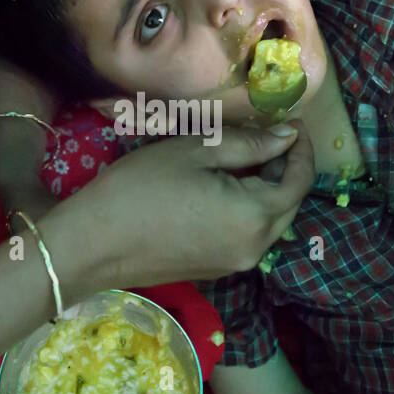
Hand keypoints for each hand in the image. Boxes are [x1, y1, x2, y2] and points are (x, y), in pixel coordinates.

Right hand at [44, 121, 313, 293]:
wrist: (92, 244)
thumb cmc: (141, 188)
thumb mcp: (196, 151)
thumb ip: (249, 144)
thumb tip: (286, 137)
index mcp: (255, 216)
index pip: (299, 181)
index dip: (301, 149)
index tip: (292, 123)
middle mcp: (255, 248)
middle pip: (289, 205)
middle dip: (287, 169)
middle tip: (269, 137)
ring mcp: (235, 264)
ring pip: (269, 222)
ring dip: (267, 190)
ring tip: (245, 158)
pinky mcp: (215, 270)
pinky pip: (247, 235)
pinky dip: (248, 209)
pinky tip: (225, 187)